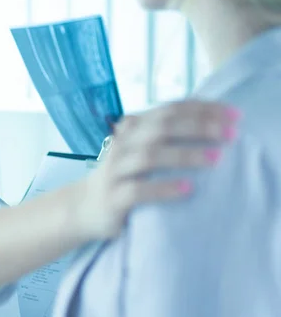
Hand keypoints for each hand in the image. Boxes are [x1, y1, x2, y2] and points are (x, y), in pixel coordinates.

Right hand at [67, 100, 240, 239]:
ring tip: (215, 158)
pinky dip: (164, 188)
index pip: (168, 110)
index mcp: (131, 128)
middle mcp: (121, 144)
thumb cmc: (122, 177)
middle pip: (161, 127)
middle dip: (199, 127)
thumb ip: (161, 135)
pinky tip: (188, 189)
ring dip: (185, 155)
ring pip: (150, 156)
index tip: (235, 115)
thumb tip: (211, 122)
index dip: (202, 109)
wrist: (82, 207)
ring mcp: (115, 170)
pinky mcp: (113, 197)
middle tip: (231, 134)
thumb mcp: (137, 149)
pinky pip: (139, 190)